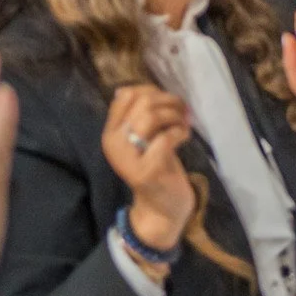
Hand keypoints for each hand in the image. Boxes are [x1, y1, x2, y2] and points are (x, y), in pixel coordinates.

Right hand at [103, 85, 194, 253]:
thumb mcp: (144, 137)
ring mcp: (128, 158)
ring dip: (176, 116)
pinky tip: (184, 138)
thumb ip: (141, 114)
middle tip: (183, 111)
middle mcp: (113, 144)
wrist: (161, 207)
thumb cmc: (156, 166)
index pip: (126, 95)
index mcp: (110, 133)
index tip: (167, 100)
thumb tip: (134, 88)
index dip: (151, 90)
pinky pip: (166, 139)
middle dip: (169, 101)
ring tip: (184, 125)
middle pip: (143, 103)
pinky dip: (181, 132)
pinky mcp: (146, 171)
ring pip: (152, 117)